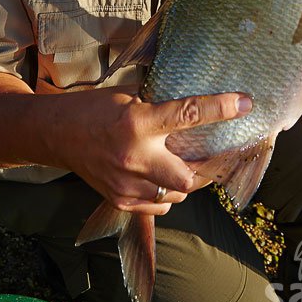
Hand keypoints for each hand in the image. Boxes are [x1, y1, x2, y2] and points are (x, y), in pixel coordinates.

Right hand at [56, 88, 251, 215]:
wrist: (56, 134)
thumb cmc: (96, 108)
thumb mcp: (130, 95)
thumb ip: (161, 102)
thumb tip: (198, 100)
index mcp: (138, 123)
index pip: (188, 115)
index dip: (220, 108)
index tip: (244, 103)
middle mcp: (135, 157)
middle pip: (188, 176)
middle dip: (204, 168)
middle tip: (212, 154)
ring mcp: (126, 185)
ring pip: (176, 195)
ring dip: (186, 181)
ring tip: (185, 164)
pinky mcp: (119, 201)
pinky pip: (160, 207)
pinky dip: (168, 195)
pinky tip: (164, 178)